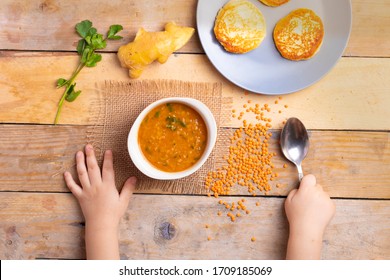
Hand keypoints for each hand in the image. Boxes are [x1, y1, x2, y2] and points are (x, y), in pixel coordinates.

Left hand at [64, 144, 136, 258]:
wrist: (101, 225)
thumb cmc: (113, 214)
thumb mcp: (123, 201)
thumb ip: (128, 188)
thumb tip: (133, 177)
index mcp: (107, 186)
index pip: (108, 169)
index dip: (108, 159)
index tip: (108, 150)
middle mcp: (96, 186)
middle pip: (92, 167)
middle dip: (90, 156)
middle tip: (88, 146)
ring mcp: (87, 190)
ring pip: (82, 174)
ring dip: (79, 162)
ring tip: (78, 153)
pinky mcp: (80, 197)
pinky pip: (73, 187)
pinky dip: (69, 180)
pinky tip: (66, 172)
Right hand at [285, 174, 334, 258]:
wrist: (307, 229)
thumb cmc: (296, 215)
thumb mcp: (288, 201)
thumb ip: (295, 191)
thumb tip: (301, 188)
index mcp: (307, 189)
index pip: (310, 177)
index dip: (307, 181)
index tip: (305, 187)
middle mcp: (318, 192)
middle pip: (317, 186)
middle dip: (313, 191)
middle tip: (307, 201)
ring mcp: (326, 199)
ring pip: (323, 194)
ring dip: (319, 199)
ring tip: (312, 210)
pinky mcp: (332, 206)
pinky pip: (327, 202)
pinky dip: (324, 206)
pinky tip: (318, 213)